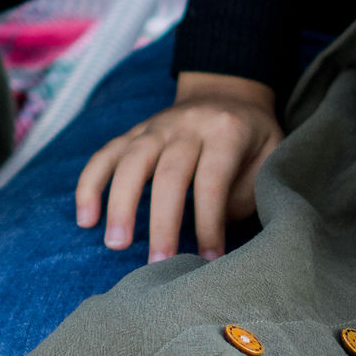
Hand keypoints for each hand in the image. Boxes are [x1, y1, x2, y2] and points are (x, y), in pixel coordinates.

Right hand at [75, 75, 281, 260]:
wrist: (227, 91)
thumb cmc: (252, 138)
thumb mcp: (269, 156)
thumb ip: (246, 191)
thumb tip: (215, 232)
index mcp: (225, 131)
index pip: (212, 180)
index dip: (209, 222)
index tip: (209, 261)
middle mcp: (186, 125)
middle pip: (169, 174)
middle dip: (162, 222)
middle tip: (158, 265)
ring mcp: (155, 126)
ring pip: (131, 161)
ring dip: (121, 204)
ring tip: (116, 244)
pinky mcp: (132, 132)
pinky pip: (105, 155)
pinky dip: (90, 184)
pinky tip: (86, 218)